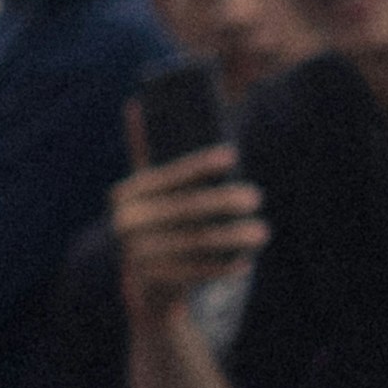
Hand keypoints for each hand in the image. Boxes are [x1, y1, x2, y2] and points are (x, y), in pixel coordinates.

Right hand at [108, 144, 258, 334]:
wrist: (147, 284)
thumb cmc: (160, 222)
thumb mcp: (149, 191)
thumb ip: (145, 154)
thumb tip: (137, 103)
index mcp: (126, 194)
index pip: (169, 175)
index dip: (201, 164)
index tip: (233, 155)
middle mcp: (125, 224)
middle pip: (186, 209)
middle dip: (225, 202)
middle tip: (257, 197)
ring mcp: (137, 255)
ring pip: (196, 241)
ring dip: (233, 237)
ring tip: (262, 232)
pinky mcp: (154, 282)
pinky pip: (195, 272)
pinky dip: (223, 266)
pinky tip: (246, 261)